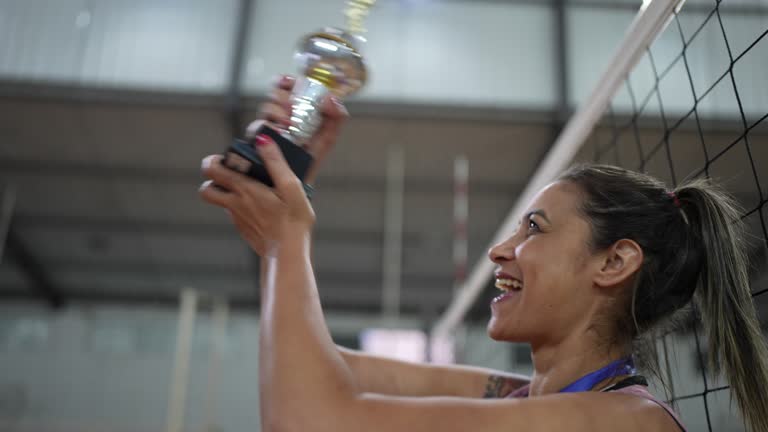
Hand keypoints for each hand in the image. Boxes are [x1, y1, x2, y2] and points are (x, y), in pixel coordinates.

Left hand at [199, 135, 314, 255]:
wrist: (288, 254)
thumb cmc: (293, 221)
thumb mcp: (291, 186)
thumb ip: (276, 162)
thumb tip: (262, 140)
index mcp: (244, 190)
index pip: (212, 170)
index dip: (213, 161)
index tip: (227, 157)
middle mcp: (235, 204)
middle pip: (207, 190)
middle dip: (213, 178)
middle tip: (231, 172)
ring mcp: (238, 218)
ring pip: (221, 202)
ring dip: (227, 193)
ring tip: (248, 188)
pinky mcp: (244, 229)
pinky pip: (235, 213)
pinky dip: (242, 206)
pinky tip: (263, 207)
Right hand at [250, 75, 348, 185]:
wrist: (300, 181)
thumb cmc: (311, 158)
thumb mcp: (328, 136)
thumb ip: (336, 116)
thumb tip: (332, 98)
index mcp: (294, 110)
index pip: (286, 87)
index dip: (287, 81)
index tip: (290, 82)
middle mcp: (278, 116)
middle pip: (274, 94)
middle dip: (284, 96)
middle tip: (293, 106)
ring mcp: (266, 128)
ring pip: (266, 108)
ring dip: (277, 111)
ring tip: (288, 122)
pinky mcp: (256, 141)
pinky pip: (257, 127)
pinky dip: (267, 126)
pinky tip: (276, 131)